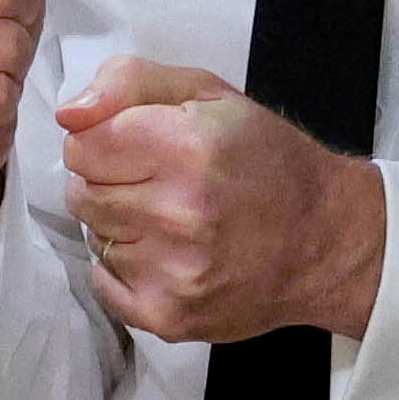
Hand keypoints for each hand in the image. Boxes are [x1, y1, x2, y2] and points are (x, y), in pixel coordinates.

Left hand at [56, 56, 385, 342]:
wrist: (329, 239)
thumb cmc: (267, 160)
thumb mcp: (207, 94)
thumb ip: (129, 84)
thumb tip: (69, 114)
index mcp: (185, 147)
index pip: (81, 144)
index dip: (103, 141)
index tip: (138, 146)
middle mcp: (178, 212)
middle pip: (81, 192)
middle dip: (110, 182)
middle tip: (158, 183)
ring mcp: (173, 271)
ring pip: (94, 237)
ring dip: (120, 225)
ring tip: (171, 219)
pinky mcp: (168, 315)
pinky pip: (103, 283)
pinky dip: (125, 269)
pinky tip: (168, 254)